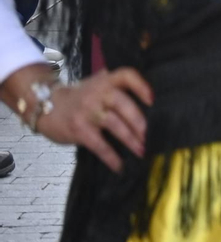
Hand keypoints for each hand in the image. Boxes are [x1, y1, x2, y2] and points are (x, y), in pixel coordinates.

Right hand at [33, 68, 153, 171]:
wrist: (45, 106)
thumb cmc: (80, 97)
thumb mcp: (97, 84)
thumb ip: (117, 88)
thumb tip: (149, 104)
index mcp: (105, 80)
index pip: (126, 75)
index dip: (141, 86)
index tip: (153, 100)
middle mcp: (97, 93)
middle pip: (124, 104)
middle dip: (140, 122)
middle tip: (152, 135)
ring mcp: (87, 111)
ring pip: (115, 125)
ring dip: (131, 140)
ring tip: (142, 151)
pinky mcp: (79, 130)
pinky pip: (99, 145)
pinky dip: (111, 157)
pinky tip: (120, 166)